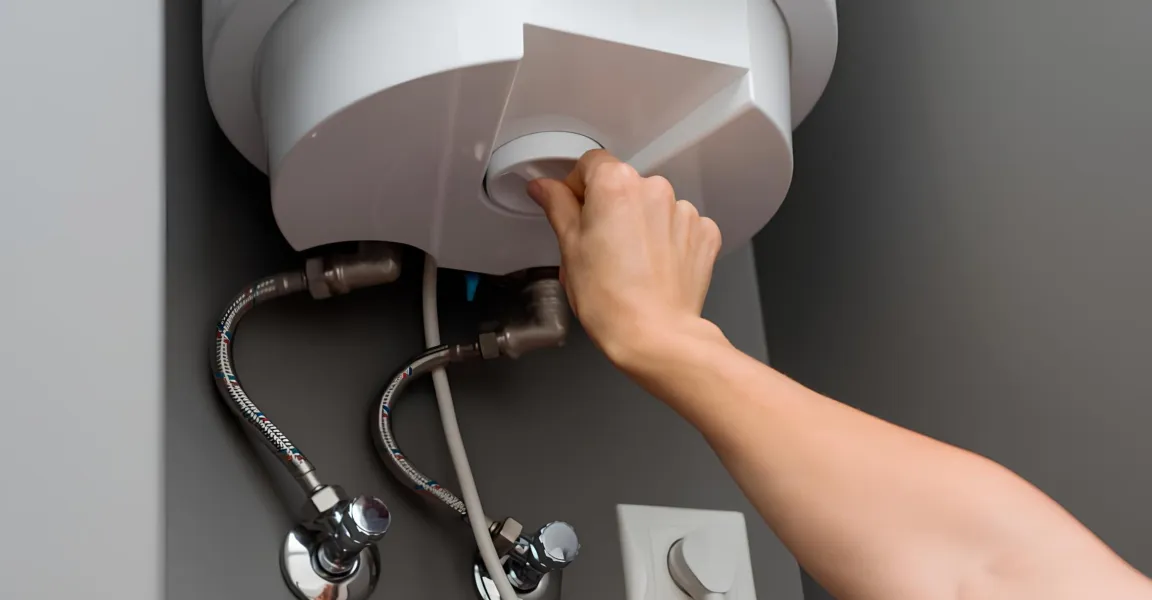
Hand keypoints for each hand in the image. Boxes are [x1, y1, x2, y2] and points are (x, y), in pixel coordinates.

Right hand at [527, 150, 724, 364]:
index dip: (577, 188)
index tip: (574, 212)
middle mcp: (655, 188)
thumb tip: (544, 187)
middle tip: (600, 247)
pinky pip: (679, 226)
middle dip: (611, 209)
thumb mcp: (569, 248)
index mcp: (615, 185)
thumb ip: (557, 206)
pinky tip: (654, 268)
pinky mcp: (704, 234)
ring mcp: (684, 211)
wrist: (655, 336)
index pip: (591, 164)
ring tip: (631, 264)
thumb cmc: (609, 298)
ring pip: (653, 206)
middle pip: (624, 186)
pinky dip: (668, 240)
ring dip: (642, 224)